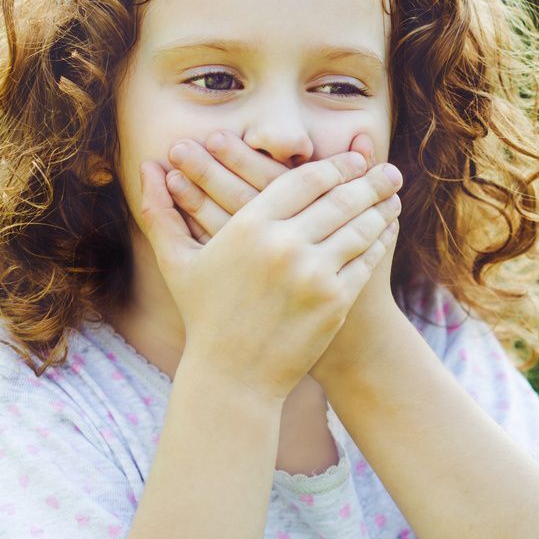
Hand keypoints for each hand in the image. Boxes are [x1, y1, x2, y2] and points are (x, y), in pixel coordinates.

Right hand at [136, 146, 402, 403]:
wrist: (233, 379)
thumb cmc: (205, 316)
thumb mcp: (178, 262)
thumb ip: (161, 211)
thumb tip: (145, 166)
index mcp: (250, 227)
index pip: (306, 180)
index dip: (336, 166)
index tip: (354, 160)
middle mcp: (284, 245)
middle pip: (341, 198)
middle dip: (370, 180)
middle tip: (389, 171)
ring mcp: (313, 274)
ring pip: (360, 226)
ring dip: (381, 207)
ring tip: (393, 197)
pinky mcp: (335, 302)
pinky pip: (365, 261)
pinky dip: (379, 242)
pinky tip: (385, 233)